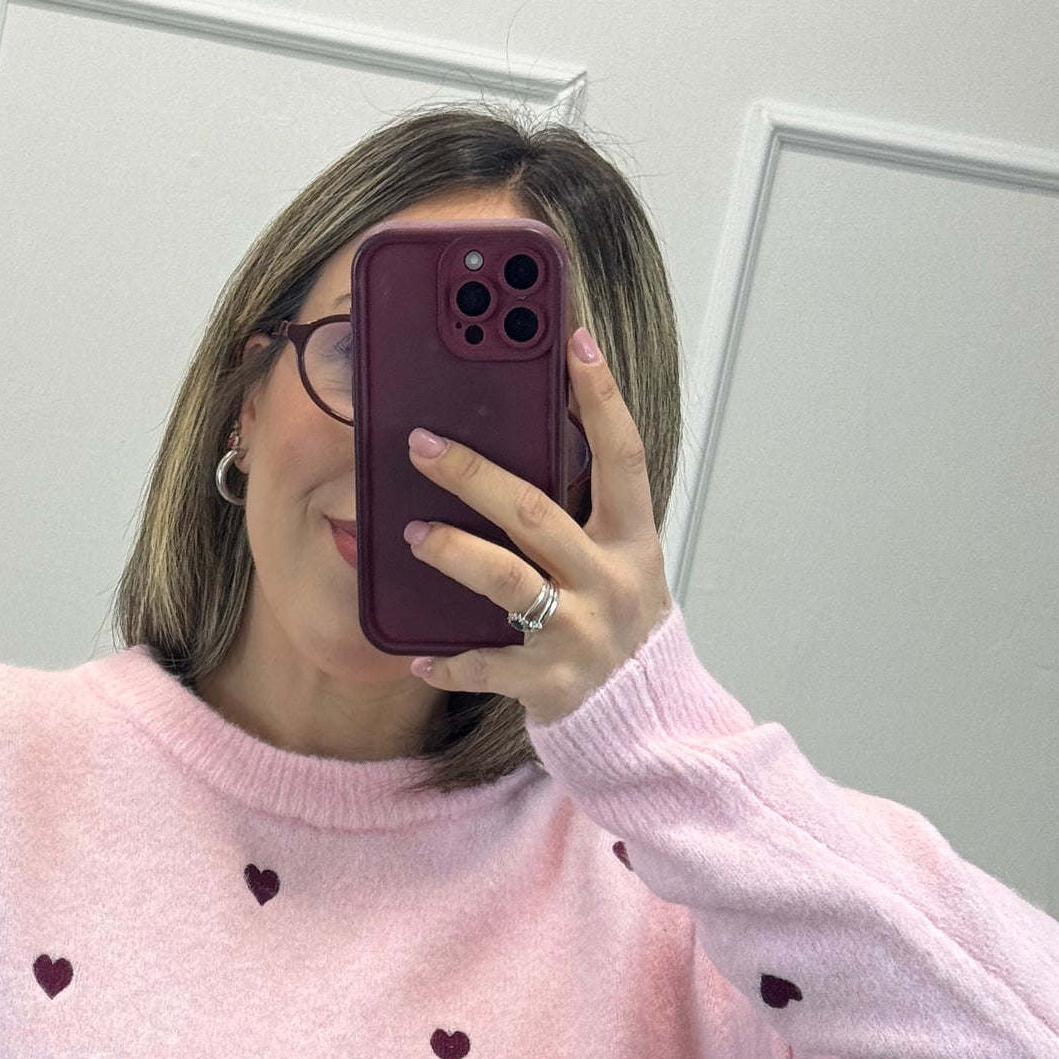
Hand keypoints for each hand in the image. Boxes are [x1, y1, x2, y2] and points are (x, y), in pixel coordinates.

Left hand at [400, 326, 672, 724]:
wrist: (646, 716)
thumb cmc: (621, 623)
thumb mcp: (622, 561)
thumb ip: (586, 513)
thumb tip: (534, 441)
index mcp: (632, 540)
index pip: (623, 456)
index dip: (602, 398)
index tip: (576, 342)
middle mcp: (609, 581)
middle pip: (536, 513)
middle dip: (475, 475)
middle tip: (424, 445)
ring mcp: (578, 633)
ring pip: (507, 581)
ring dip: (454, 553)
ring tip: (412, 535)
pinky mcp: (549, 682)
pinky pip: (486, 666)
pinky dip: (448, 662)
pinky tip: (415, 656)